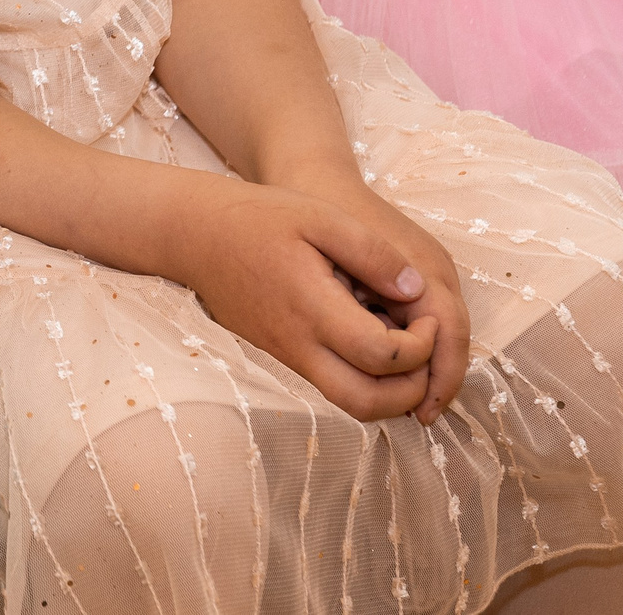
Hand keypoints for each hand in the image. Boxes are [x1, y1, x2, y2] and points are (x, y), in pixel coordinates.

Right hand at [268, 169, 470, 425]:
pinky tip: (370, 341)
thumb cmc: (259, 218)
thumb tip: (416, 290)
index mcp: (313, 308)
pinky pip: (331, 386)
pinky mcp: (281, 357)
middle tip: (423, 350)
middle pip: (367, 403)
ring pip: (349, 404)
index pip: (382, 355)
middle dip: (411, 390)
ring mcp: (287, 356)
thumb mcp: (320, 217)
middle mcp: (299, 345)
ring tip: (403, 350)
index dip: (422, 346)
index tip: (427, 315)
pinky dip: (364, 379)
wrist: (195, 235)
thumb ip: (373, 253)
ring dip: (390, 393)